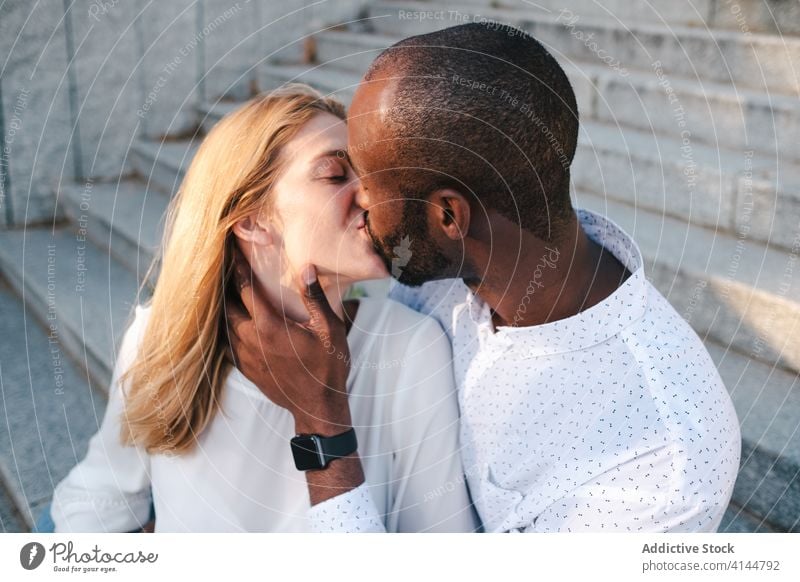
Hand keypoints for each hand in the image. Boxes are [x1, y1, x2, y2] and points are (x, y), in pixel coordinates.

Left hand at [225, 245, 352, 435]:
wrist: (318, 407)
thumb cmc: (328, 368)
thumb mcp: (330, 330)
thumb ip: (315, 299)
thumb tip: (307, 268)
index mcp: (269, 326)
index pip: (244, 287)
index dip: (236, 265)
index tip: (228, 247)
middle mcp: (250, 339)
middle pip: (227, 303)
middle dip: (224, 282)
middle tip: (221, 262)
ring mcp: (245, 355)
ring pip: (225, 323)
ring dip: (225, 305)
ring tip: (224, 287)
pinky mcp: (245, 368)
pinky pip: (228, 341)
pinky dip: (227, 326)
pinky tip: (232, 319)